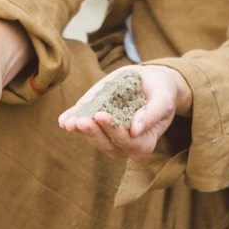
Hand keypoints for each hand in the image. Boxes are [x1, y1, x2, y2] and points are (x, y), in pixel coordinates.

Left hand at [57, 63, 190, 159]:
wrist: (153, 83)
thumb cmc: (162, 91)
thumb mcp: (164, 98)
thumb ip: (153, 114)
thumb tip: (135, 130)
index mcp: (145, 142)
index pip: (129, 143)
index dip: (115, 132)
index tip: (103, 116)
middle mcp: (126, 145)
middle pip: (108, 145)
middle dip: (94, 133)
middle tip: (83, 121)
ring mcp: (110, 137)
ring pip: (94, 139)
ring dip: (81, 131)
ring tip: (71, 121)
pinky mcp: (97, 124)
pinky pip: (83, 129)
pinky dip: (73, 122)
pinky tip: (64, 120)